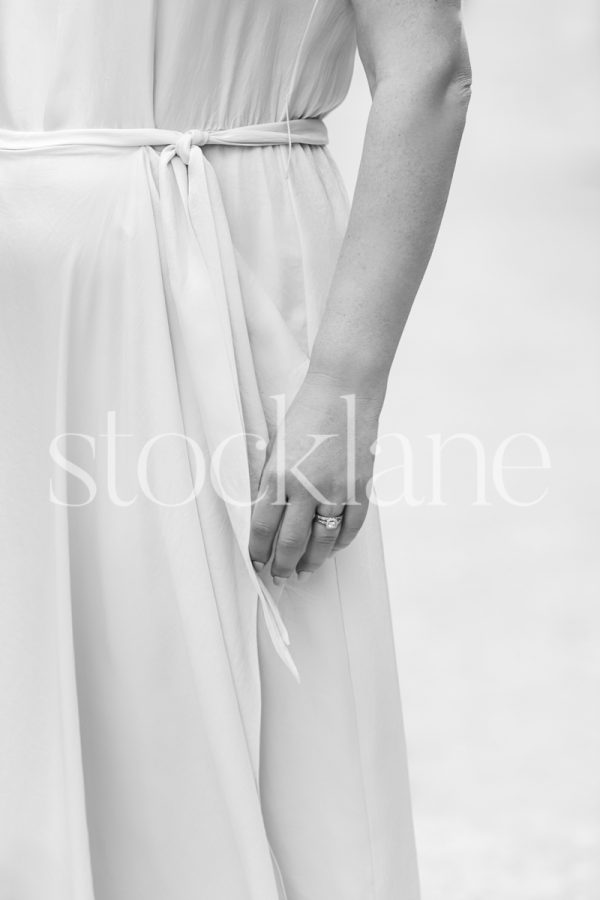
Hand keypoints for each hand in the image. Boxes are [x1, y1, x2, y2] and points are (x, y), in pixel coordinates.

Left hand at [248, 373, 381, 582]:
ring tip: (304, 571)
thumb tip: (266, 514)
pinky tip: (332, 549)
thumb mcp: (276, 445)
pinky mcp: (359, 486)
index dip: (258, 551)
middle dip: (283, 565)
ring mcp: (336, 489)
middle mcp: (306, 487)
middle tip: (279, 577)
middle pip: (292, 542)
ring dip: (312, 561)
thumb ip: (271, 479)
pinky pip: (351, 526)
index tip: (256, 563)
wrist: (344, 390)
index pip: (263, 527)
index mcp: (278, 475)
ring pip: (322, 540)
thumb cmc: (305, 412)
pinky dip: (341, 542)